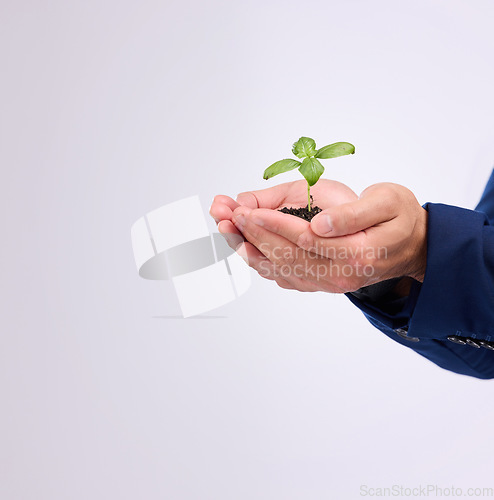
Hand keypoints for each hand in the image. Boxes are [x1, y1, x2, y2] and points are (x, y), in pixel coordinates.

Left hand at [223, 182, 426, 292]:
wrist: (411, 245)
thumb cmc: (398, 217)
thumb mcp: (386, 201)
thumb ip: (353, 214)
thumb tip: (318, 225)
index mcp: (357, 253)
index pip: (303, 238)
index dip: (271, 223)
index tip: (245, 209)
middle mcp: (340, 275)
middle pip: (285, 255)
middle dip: (251, 233)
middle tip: (225, 213)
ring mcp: (328, 283)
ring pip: (280, 268)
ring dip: (249, 249)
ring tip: (225, 229)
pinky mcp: (320, 283)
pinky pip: (284, 276)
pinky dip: (260, 261)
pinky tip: (244, 247)